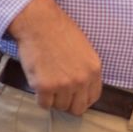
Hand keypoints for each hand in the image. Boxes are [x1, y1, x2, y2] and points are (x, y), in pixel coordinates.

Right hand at [6, 0, 102, 114]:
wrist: (39, 23)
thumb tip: (81, 89)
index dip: (82, 99)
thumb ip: (86, 70)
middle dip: (67, 103)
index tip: (74, 97)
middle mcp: (81, 80)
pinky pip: (44, 104)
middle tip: (58, 94)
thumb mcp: (84, 50)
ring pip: (59, 107)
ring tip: (47, 83)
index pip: (92, 98)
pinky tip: (38, 85)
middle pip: (77, 108)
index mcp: (94, 70)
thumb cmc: (59, 31)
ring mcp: (63, 85)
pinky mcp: (44, 87)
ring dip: (52, 99)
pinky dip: (40, 98)